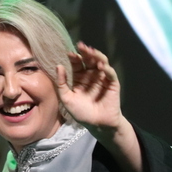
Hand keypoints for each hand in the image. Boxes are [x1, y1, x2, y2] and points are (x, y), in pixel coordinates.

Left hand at [58, 42, 144, 171]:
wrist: (97, 125)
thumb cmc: (81, 112)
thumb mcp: (67, 99)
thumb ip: (61, 84)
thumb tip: (58, 66)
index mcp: (79, 78)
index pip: (76, 64)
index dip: (74, 58)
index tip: (69, 53)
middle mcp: (91, 75)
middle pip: (89, 60)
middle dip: (85, 52)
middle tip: (81, 46)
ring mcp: (102, 78)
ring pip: (101, 62)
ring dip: (97, 56)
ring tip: (91, 52)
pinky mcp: (112, 84)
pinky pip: (110, 74)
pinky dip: (107, 68)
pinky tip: (101, 66)